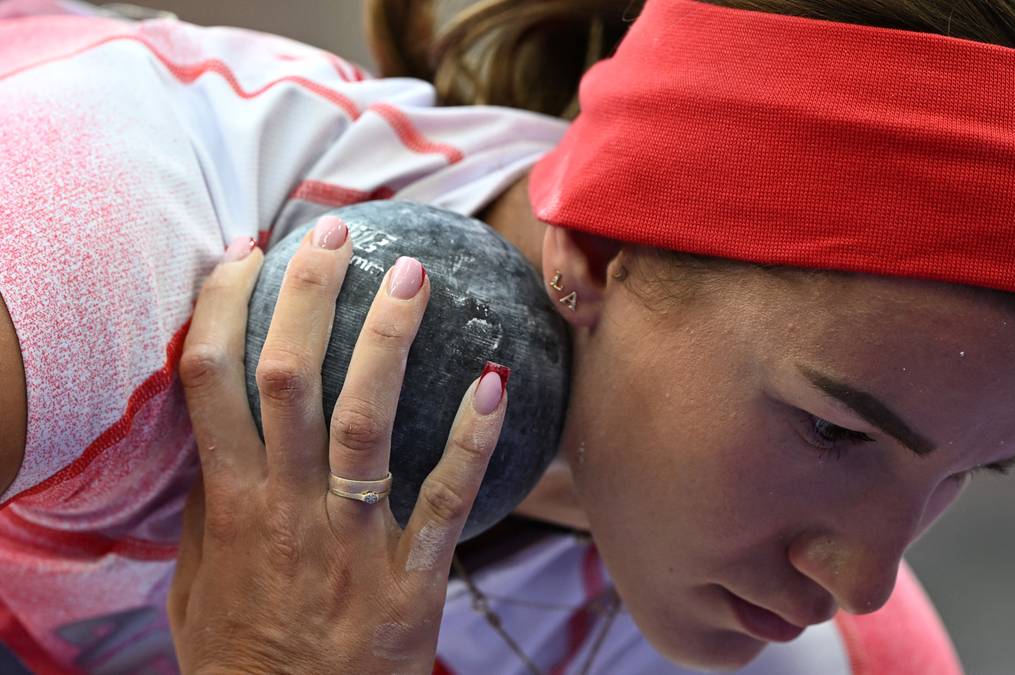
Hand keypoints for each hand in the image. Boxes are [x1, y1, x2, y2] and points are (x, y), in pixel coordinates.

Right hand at [168, 222, 508, 673]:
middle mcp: (285, 510)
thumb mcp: (193, 582)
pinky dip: (471, 438)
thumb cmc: (240, 656)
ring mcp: (350, 541)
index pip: (212, 380)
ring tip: (410, 276)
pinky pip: (448, 498)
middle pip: (289, 378)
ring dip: (386, 341)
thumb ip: (205, 508)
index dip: (226, 306)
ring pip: (365, 422)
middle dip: (308, 295)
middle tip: (335, 232)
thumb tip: (218, 437)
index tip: (248, 254)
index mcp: (227, 505)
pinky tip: (495, 380)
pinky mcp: (410, 578)